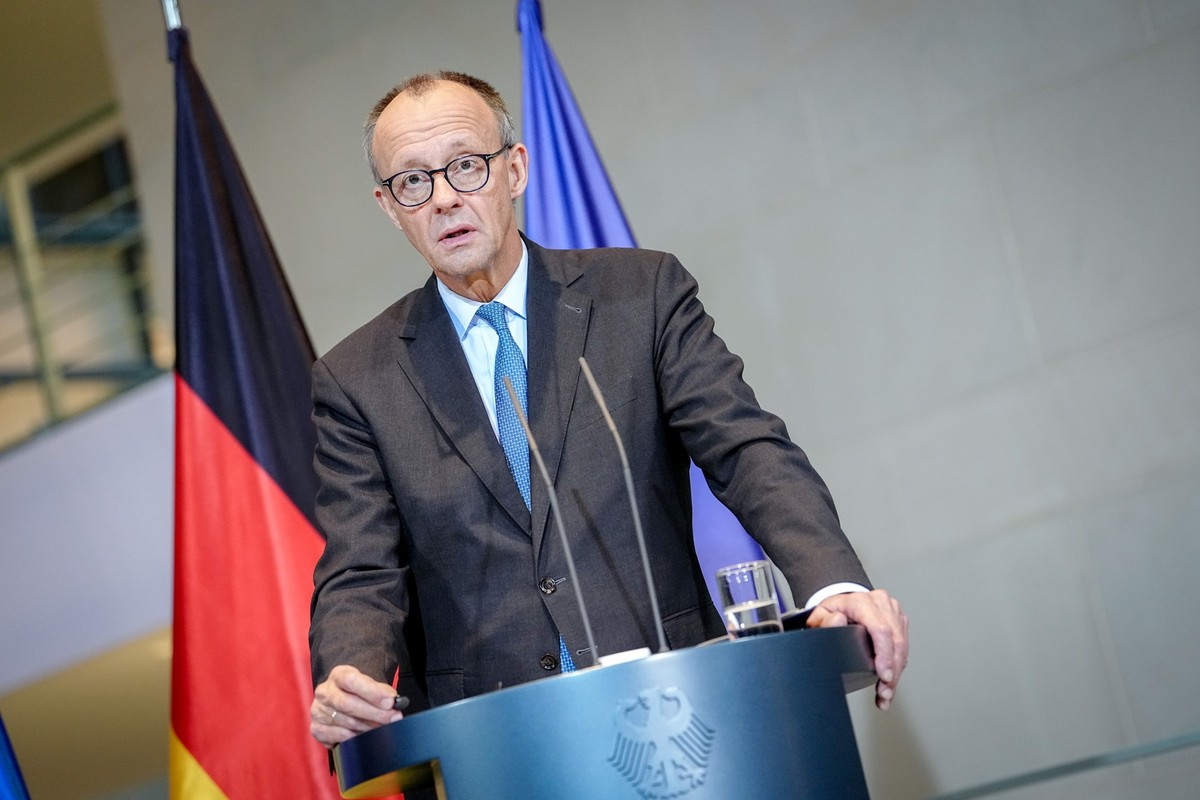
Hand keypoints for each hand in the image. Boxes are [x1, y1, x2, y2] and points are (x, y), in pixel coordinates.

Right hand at [310, 664, 405, 747]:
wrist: (341, 699)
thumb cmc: (359, 692)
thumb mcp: (371, 685)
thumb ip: (383, 692)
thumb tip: (396, 702)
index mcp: (338, 675)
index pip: (352, 681)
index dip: (372, 692)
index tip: (389, 702)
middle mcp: (324, 691)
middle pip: (347, 703)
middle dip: (374, 713)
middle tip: (392, 719)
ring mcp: (318, 710)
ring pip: (344, 722)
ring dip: (367, 728)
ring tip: (383, 729)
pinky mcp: (316, 728)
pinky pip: (335, 736)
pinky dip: (351, 738)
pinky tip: (363, 737)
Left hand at [807, 589, 908, 709]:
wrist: (843, 603)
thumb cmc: (832, 611)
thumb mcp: (820, 615)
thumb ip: (824, 621)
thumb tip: (838, 621)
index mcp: (862, 602)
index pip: (880, 629)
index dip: (885, 655)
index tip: (884, 675)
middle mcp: (881, 603)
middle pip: (896, 641)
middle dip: (892, 671)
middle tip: (884, 692)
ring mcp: (893, 610)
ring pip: (903, 645)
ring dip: (897, 672)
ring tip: (886, 693)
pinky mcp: (899, 619)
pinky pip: (904, 645)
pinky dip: (899, 666)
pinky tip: (891, 681)